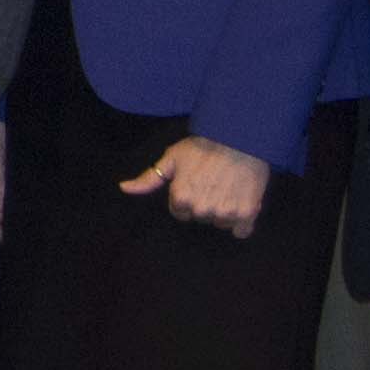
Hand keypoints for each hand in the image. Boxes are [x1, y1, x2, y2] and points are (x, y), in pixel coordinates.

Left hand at [122, 135, 271, 237]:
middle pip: (201, 218)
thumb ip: (149, 178)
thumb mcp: (171, 158)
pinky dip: (243, 222)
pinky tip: (242, 203)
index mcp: (181, 198)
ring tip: (228, 189)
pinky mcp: (246, 214)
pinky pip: (242, 231)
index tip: (197, 184)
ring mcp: (224, 213)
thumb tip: (124, 188)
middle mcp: (201, 209)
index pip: (180, 213)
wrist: (239, 139)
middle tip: (214, 183)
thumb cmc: (203, 146)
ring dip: (224, 212)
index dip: (187, 198)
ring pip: (221, 224)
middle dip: (205, 204)